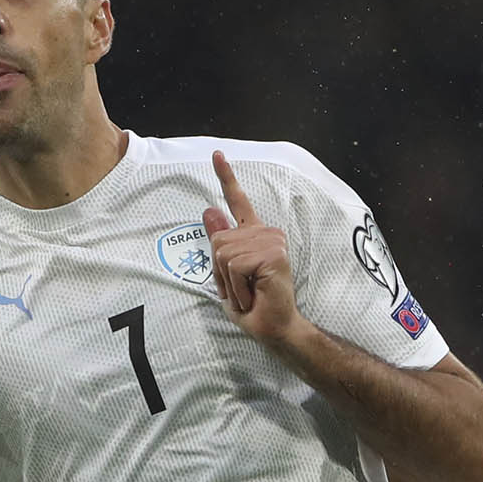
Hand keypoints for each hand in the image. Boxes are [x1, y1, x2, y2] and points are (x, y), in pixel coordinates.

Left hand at [202, 151, 299, 343]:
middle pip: (218, 241)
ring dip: (229, 283)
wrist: (274, 327)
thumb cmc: (253, 305)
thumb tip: (208, 209)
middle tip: (241, 290)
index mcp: (254, 235)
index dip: (226, 177)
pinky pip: (235, 266)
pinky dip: (237, 288)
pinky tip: (253, 295)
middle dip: (220, 274)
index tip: (217, 154)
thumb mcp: (227, 274)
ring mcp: (272, 241)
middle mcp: (266, 233)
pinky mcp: (273, 253)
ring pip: (223, 254)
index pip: (239, 201)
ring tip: (248, 293)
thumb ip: (220, 242)